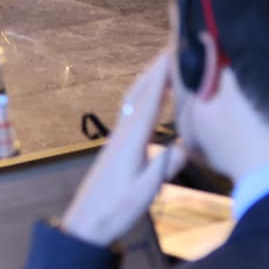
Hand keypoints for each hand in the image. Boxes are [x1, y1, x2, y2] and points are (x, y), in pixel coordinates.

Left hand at [59, 50, 186, 246]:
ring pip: (134, 98)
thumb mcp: (142, 195)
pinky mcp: (117, 144)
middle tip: (174, 45)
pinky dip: (145, 93)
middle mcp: (123, 132)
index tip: (174, 52)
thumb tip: (183, 146)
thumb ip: (160, 171)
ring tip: (165, 62)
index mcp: (131, 141)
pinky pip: (132, 109)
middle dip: (156, 68)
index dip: (162, 76)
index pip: (149, 101)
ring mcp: (118, 137)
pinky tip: (151, 95)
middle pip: (139, 92)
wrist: (86, 224)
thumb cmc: (114, 211)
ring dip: (149, 78)